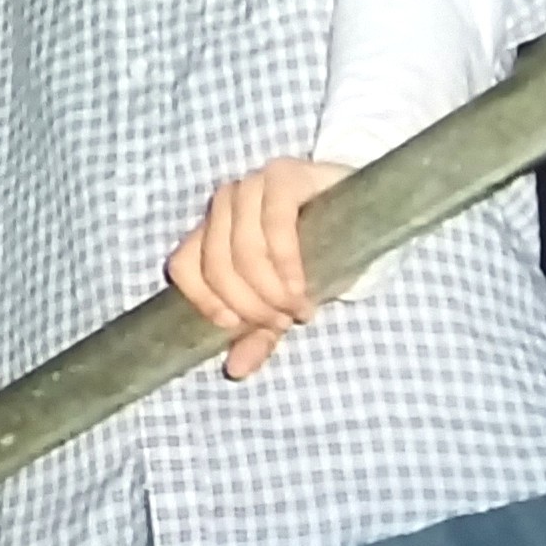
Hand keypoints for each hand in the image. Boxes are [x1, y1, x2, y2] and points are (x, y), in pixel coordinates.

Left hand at [166, 158, 348, 380]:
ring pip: (242, 248)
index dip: (204, 299)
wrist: (362, 214)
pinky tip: (300, 286)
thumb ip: (257, 334)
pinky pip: (274, 224)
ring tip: (298, 308)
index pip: (184, 265)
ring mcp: (253, 185)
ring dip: (270, 290)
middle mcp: (225, 203)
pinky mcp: (284, 176)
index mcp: (211, 231)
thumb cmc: (314, 257)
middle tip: (281, 321)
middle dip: (249, 304)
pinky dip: (285, 263)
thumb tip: (237, 370)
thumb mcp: (280, 302)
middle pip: (216, 263)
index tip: (234, 325)